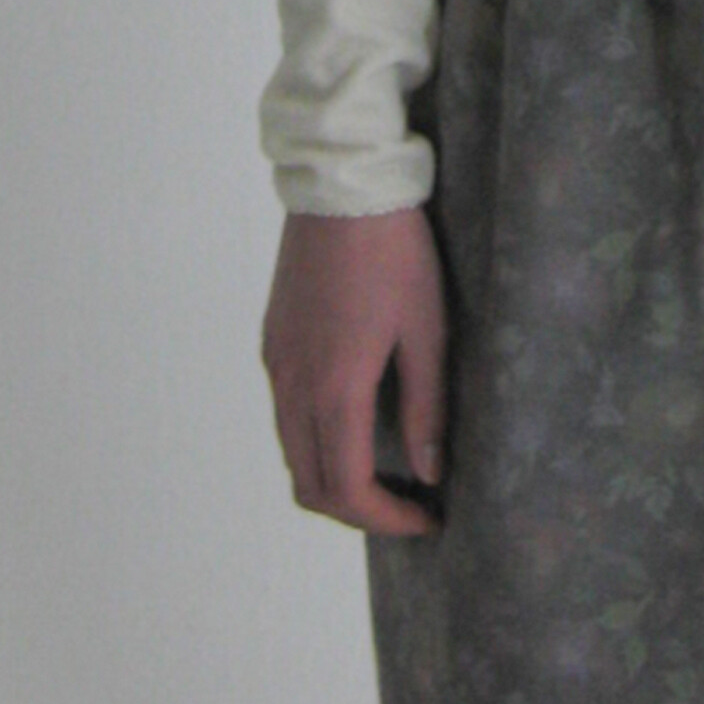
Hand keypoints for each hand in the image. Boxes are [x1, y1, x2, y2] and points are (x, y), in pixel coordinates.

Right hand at [261, 205, 447, 537]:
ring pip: (293, 452)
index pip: (346, 488)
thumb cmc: (396, 252)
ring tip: (389, 469)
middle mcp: (292, 384)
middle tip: (409, 503)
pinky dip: (317, 441)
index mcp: (334, 388)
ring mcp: (276, 362)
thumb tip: (429, 471)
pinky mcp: (273, 341)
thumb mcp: (427, 329)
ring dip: (334, 477)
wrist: (341, 184)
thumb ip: (425, 407)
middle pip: (310, 484)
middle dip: (357, 509)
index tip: (428, 519)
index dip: (386, 519)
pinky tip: (359, 421)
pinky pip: (286, 414)